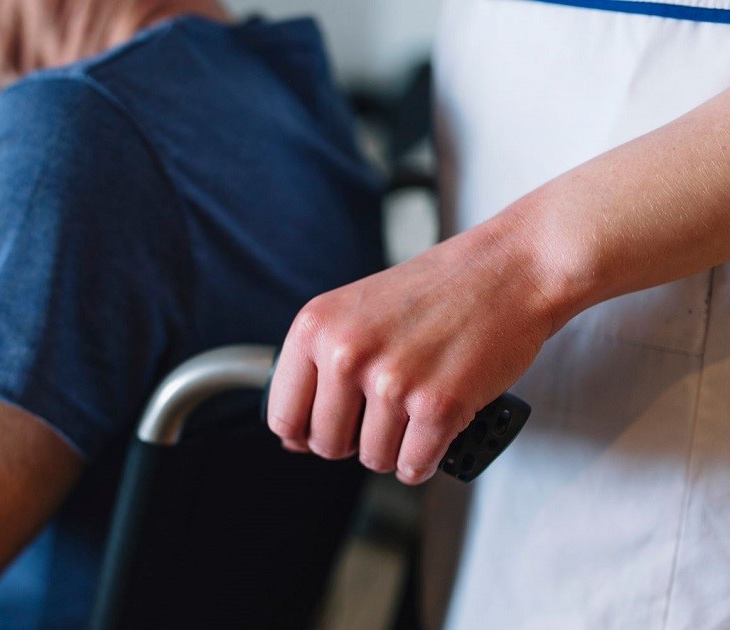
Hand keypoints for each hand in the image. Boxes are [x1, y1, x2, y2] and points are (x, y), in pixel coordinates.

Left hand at [267, 220, 560, 484]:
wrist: (509, 270)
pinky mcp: (438, 406)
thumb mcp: (355, 312)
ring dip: (395, 448)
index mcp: (315, 327)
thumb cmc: (437, 291)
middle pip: (326, 445)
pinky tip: (433, 434)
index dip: (305, 432)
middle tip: (382, 414)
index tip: (324, 428)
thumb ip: (320, 367)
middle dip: (354, 441)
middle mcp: (346, 353)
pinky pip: (413, 466)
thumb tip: (292, 439)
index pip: (283, 416)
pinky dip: (424, 460)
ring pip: (373, 459)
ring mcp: (391, 381)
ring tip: (414, 411)